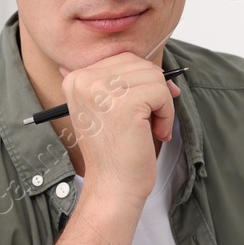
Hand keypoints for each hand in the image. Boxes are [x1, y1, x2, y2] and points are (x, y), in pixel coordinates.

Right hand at [57, 53, 180, 203]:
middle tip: (150, 118)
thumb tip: (155, 66)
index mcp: (76, 78)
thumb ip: (118, 81)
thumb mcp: (107, 108)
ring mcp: (103, 90)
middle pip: (139, 63)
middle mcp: (84, 80)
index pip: (122, 58)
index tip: (144, 105)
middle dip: (154, 90)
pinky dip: (167, 113)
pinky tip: (156, 132)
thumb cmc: (114, 151)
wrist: (112, 186)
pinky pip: (162, 92)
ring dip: (162, 103)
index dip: (141, 80)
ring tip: (151, 127)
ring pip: (153, 75)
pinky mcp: (125, 103)